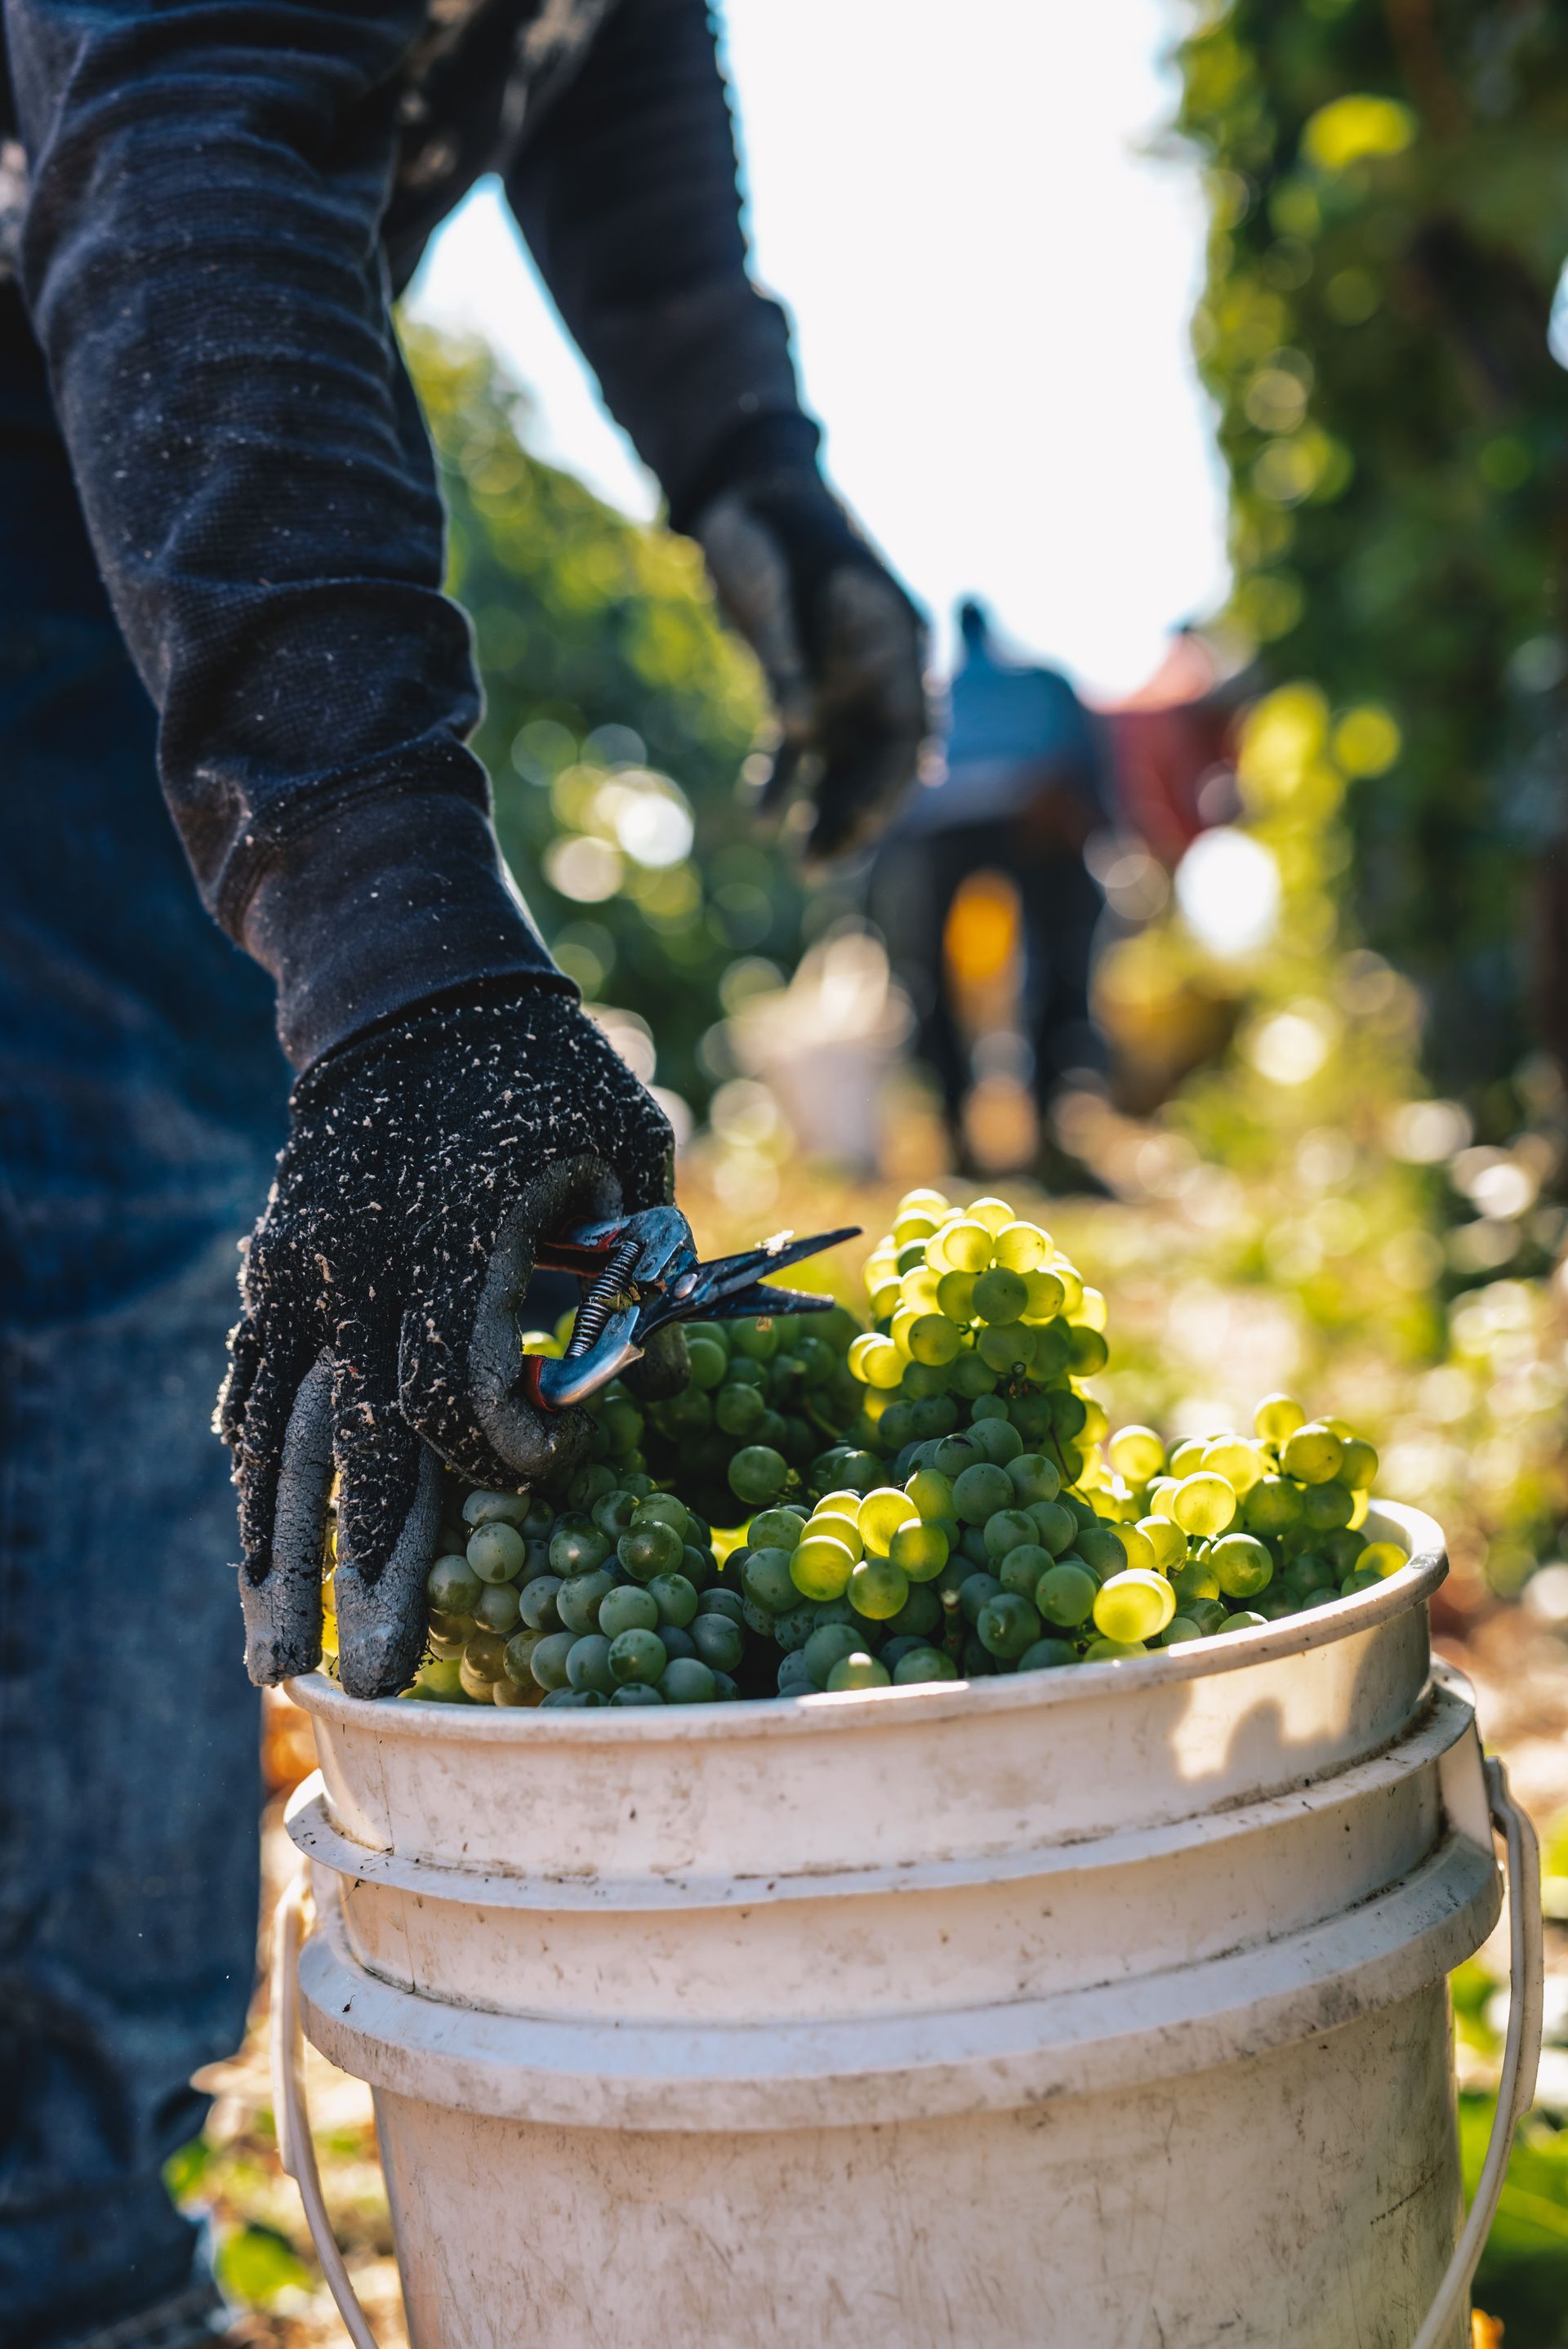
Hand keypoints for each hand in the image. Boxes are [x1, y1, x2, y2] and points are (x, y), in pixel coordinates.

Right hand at [218, 989, 683, 1698]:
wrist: (413, 986)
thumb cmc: (544, 1066)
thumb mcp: (624, 1141)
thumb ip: (643, 1261)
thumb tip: (668, 1379)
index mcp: (460, 1234)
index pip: (459, 1387)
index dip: (506, 1448)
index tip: (552, 1460)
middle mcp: (366, 1262)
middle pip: (355, 1443)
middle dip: (366, 1568)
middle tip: (370, 1679)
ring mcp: (306, 1265)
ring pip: (280, 1432)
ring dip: (276, 1549)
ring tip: (271, 1655)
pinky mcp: (278, 1260)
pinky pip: (254, 1378)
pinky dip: (251, 1458)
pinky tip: (253, 1534)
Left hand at [695, 469, 930, 860]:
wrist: (742, 489)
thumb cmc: (763, 527)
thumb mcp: (769, 584)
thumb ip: (783, 656)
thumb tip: (796, 728)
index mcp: (897, 638)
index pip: (911, 733)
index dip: (890, 790)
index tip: (861, 832)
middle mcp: (881, 666)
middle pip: (883, 761)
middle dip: (858, 818)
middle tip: (820, 868)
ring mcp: (846, 677)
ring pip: (847, 763)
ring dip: (828, 811)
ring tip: (802, 862)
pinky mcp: (806, 683)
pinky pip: (802, 747)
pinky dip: (785, 781)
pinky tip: (763, 816)